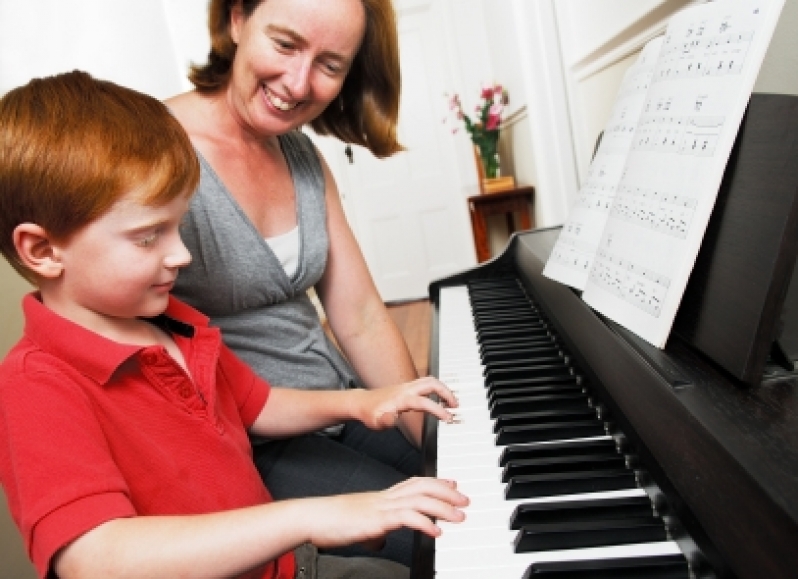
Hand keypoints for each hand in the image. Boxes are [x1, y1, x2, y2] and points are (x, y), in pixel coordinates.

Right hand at [308, 477, 468, 548]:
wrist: (313, 517)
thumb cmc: (332, 522)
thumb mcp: (360, 526)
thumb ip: (374, 532)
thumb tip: (379, 542)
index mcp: (383, 496)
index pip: (415, 482)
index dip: (437, 482)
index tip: (453, 483)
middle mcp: (386, 497)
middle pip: (423, 486)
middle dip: (447, 492)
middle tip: (465, 500)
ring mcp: (382, 507)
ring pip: (420, 500)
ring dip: (444, 507)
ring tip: (460, 516)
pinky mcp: (377, 520)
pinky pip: (406, 518)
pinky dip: (424, 523)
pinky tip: (436, 531)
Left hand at [354, 377, 458, 429]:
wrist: (362, 403)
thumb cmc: (370, 414)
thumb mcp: (375, 422)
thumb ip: (385, 421)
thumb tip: (392, 417)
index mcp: (401, 399)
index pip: (424, 402)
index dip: (438, 410)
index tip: (448, 418)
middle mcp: (406, 389)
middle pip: (431, 384)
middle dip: (446, 393)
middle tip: (455, 406)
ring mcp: (407, 386)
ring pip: (430, 381)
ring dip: (443, 389)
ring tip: (451, 403)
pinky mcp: (408, 388)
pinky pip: (426, 383)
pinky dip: (437, 389)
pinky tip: (439, 399)